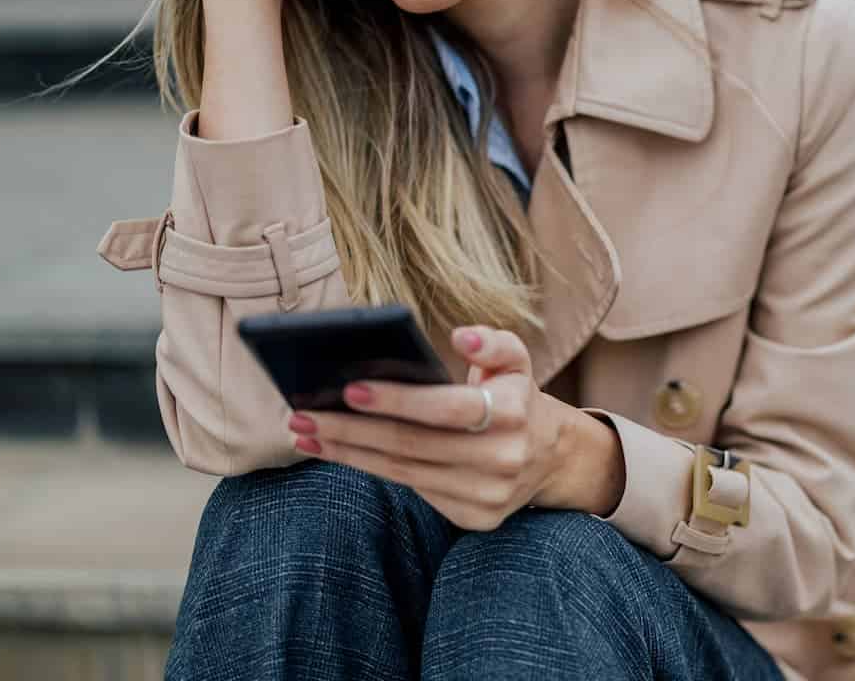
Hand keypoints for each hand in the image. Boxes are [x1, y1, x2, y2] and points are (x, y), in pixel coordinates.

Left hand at [286, 325, 614, 530]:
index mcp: (512, 413)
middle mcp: (503, 458)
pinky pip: (414, 492)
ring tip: (307, 434)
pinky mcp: (476, 518)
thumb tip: (460, 336)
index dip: (397, 400)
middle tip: (303, 415)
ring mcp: (489, 495)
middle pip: (412, 445)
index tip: (349, 388)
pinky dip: (372, 472)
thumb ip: (492, 340)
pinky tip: (342, 454)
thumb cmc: (514, 396)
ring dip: (349, 454)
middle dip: (351, 430)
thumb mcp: (515, 359)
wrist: (550, 456)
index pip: (446, 408)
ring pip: (403, 472)